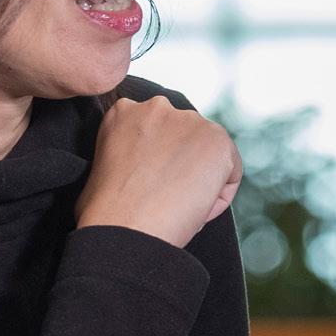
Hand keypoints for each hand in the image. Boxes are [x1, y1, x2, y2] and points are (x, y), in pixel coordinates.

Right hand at [75, 96, 240, 247]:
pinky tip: (197, 210)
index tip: (153, 185)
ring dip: (201, 180)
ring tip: (179, 207)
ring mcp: (190, 121)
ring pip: (209, 155)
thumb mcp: (106, 167)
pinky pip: (230, 173)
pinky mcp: (217, 140)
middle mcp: (158, 107)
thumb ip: (129, 153)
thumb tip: (148, 167)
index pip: (159, 132)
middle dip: (183, 166)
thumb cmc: (105, 213)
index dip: (159, 163)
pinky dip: (219, 196)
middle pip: (186, 139)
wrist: (123, 228)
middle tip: (169, 197)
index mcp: (125, 112)